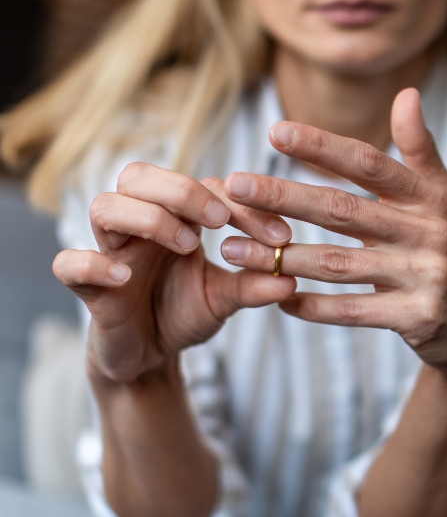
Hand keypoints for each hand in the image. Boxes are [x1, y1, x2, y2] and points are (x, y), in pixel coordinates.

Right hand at [53, 164, 297, 382]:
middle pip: (138, 176)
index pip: (203, 187)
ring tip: (187, 245)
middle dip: (182, 190)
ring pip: (104, 207)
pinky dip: (92, 263)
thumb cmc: (184, 314)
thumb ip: (253, 286)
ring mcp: (110, 252)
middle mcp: (139, 225)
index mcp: (176, 217)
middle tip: (220, 220)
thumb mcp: (226, 299)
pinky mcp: (88, 288)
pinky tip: (125, 276)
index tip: (281, 236)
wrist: (149, 358)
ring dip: (149, 218)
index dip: (243, 205)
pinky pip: (68, 264)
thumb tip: (291, 278)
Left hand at [220, 88, 446, 380]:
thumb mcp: (442, 198)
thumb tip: (407, 93)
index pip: (370, 164)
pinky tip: (279, 297)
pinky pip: (354, 310)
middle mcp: (429, 232)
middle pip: (344, 210)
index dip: (323, 147)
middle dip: (286, 196)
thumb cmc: (446, 249)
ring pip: (339, 264)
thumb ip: (419, 148)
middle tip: (235, 186)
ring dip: (283, 257)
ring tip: (234, 250)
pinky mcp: (418, 317)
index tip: (275, 132)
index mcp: (430, 197)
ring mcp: (425, 276)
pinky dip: (314, 306)